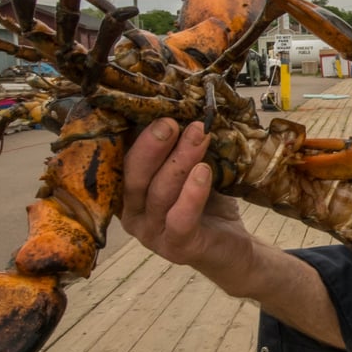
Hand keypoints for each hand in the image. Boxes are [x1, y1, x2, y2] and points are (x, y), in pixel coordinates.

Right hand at [120, 119, 255, 274]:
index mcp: (127, 192)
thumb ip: (174, 147)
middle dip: (152, 145)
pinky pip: (180, 218)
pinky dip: (191, 194)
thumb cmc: (205, 202)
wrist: (231, 245)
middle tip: (171, 122)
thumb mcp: (187, 169)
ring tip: (199, 136)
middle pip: (133, 176)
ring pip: (158, 194)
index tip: (153, 108)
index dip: (133, 134)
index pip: (120, 160)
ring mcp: (150, 234)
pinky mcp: (175, 248)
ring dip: (179, 161)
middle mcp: (131, 214)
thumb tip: (173, 104)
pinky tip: (203, 171)